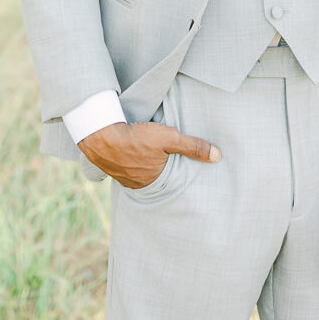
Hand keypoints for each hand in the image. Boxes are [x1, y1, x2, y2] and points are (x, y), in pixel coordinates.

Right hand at [79, 120, 220, 188]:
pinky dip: (133, 162)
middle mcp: (139, 185)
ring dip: (146, 166)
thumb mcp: (170, 138)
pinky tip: (134, 154)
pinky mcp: (114, 167)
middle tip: (168, 162)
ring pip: (141, 173)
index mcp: (155, 182)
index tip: (184, 169)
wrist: (101, 135)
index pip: (173, 180)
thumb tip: (217, 156)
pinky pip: (128, 168)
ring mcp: (124, 178)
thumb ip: (193, 147)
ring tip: (152, 157)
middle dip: (162, 171)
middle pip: (157, 178)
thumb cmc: (137, 137)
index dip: (178, 173)